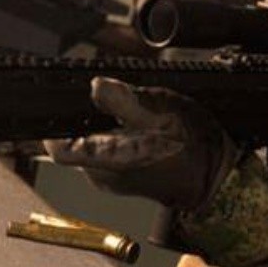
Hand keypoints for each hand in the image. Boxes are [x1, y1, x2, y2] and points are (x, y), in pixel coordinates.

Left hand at [45, 78, 236, 210]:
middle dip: (89, 117)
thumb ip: (126, 100)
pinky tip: (137, 130)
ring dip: (104, 127)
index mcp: (111, 160)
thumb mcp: (163, 113)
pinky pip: (103, 154)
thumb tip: (96, 85)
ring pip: (90, 145)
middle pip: (75, 140)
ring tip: (134, 116)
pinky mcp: (118, 179)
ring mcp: (109, 181)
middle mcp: (103, 176)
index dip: (54, 125)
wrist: (213, 178)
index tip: (60, 103)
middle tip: (117, 103)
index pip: (60, 149)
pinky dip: (114, 138)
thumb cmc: (193, 149)